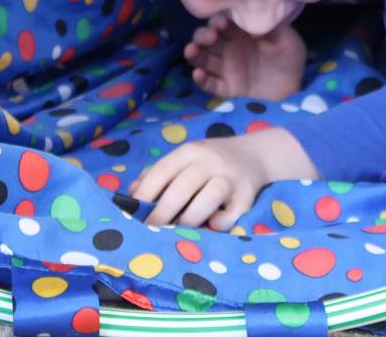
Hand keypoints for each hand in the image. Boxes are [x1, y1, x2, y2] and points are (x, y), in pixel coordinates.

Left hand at [131, 128, 315, 229]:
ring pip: (210, 196)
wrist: (254, 155)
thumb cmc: (209, 163)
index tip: (132, 217)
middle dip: (163, 212)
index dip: (145, 195)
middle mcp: (211, 161)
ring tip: (180, 231)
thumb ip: (157, 175)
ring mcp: (231, 177)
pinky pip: (231, 214)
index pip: (162, 171)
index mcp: (190, 151)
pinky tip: (211, 225)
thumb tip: (131, 195)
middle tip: (150, 232)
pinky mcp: (247, 196)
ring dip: (191, 218)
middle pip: (184, 185)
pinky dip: (219, 223)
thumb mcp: (184, 160)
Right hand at [185, 16, 304, 100]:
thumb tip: (253, 21)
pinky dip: (202, 79)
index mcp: (240, 32)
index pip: (222, 22)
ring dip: (195, 54)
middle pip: (206, 38)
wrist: (293, 89)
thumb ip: (273, 26)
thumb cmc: (289, 58)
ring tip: (191, 50)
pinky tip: (198, 73)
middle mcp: (228, 48)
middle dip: (204, 35)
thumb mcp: (286, 38)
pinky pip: (210, 84)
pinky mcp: (227, 88)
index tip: (223, 22)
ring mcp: (225, 68)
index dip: (218, 20)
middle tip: (212, 36)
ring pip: (203, 58)